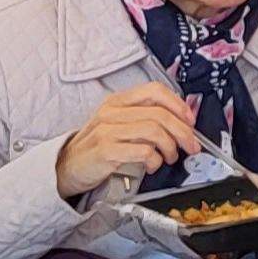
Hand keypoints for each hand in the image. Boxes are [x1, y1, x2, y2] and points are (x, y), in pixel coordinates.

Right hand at [51, 82, 199, 200]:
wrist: (66, 167)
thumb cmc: (97, 147)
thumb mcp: (119, 125)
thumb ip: (144, 119)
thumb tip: (181, 121)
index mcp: (118, 101)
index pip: (154, 91)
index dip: (178, 104)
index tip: (190, 120)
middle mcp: (112, 112)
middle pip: (160, 114)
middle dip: (183, 131)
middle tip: (191, 145)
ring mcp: (107, 130)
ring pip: (154, 130)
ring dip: (170, 147)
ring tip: (169, 157)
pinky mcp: (106, 151)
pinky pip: (142, 151)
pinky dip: (155, 159)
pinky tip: (152, 165)